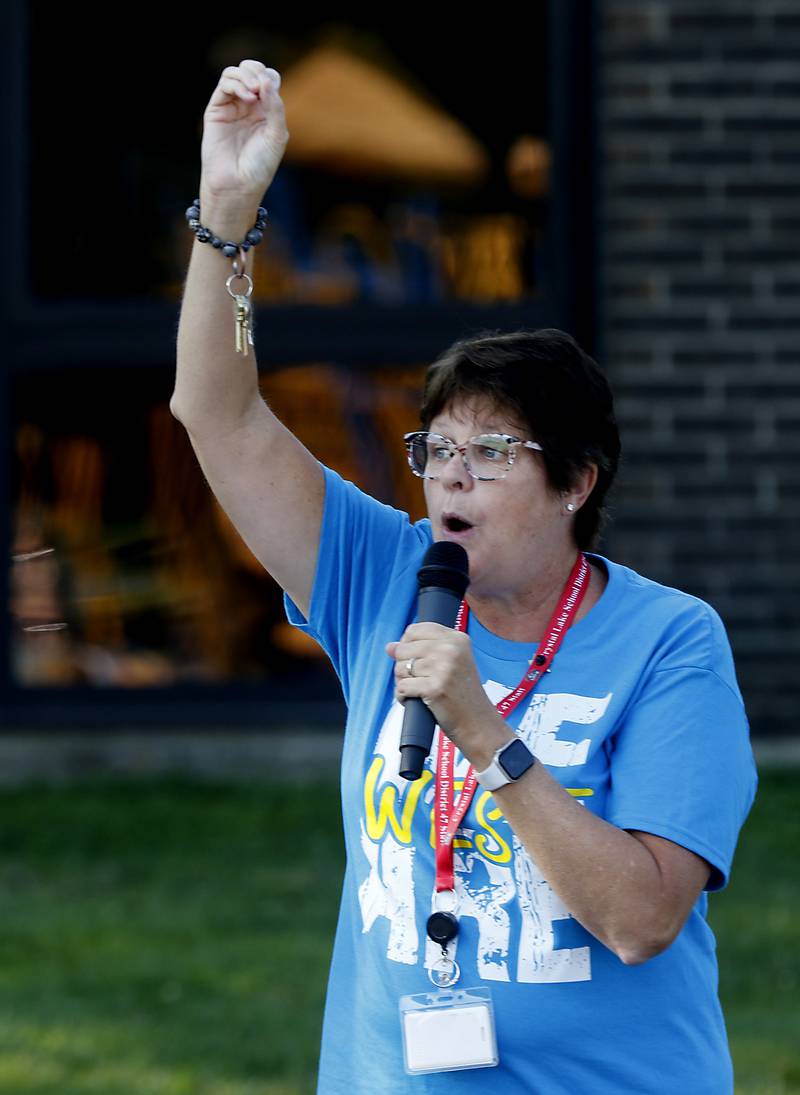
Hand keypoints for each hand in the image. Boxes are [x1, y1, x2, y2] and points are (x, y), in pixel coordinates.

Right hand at [200, 60, 288, 202]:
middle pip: (252, 71)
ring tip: (253, 92)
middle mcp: (249, 106)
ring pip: (235, 73)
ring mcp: (231, 107)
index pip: (269, 79)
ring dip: (246, 76)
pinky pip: (224, 85)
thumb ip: (275, 107)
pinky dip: (236, 84)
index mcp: (266, 111)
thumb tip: (265, 79)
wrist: (238, 184)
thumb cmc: (260, 166)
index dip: (270, 78)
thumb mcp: (276, 136)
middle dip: (257, 71)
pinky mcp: (216, 110)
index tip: (271, 92)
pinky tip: (247, 97)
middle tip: (260, 87)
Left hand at [386, 624, 507, 765]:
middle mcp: (451, 649)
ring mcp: (444, 668)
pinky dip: (403, 697)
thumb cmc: (463, 695)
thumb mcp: (449, 664)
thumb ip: (420, 650)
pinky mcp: (435, 688)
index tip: (416, 661)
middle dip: (403, 667)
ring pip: (400, 668)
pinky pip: (402, 687)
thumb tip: (389, 646)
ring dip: (402, 683)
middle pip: (403, 649)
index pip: (414, 630)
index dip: (407, 646)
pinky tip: (415, 700)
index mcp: (456, 638)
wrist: (479, 724)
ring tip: (418, 691)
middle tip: (418, 680)